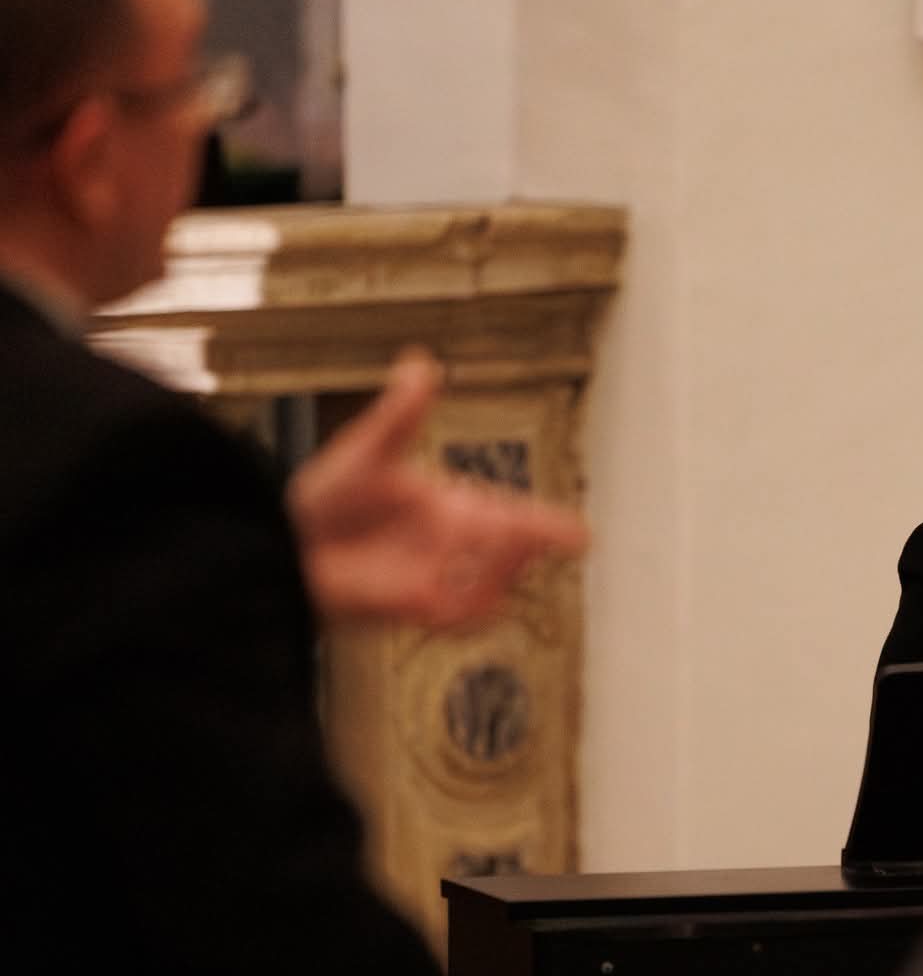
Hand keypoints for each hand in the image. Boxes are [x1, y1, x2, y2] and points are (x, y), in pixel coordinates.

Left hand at [286, 349, 589, 627]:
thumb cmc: (323, 502)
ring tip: (468, 551)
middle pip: (514, 549)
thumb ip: (401, 413)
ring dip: (493, 569)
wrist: (286, 550)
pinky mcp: (421, 609)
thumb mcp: (368, 451)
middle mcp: (454, 546)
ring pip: (494, 582)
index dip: (551, 527)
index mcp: (453, 508)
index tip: (583, 536)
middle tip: (525, 535)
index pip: (517, 517)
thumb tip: (421, 362)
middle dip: (524, 544)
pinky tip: (451, 587)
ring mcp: (441, 579)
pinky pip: (464, 613)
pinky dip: (469, 603)